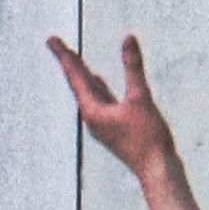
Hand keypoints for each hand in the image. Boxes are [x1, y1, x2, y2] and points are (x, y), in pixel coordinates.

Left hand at [48, 31, 178, 183]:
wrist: (157, 170)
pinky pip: (100, 100)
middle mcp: (92, 118)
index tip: (51, 40)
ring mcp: (102, 124)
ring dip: (81, 74)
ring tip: (71, 58)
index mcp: (93, 111)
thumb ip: (133, 67)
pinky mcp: (113, 127)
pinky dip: (96, 86)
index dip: (64, 55)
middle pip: (77, 83)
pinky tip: (98, 81)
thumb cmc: (148, 138)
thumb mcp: (140, 98)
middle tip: (54, 43)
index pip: (75, 76)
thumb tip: (128, 39)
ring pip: (88, 91)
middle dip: (68, 61)